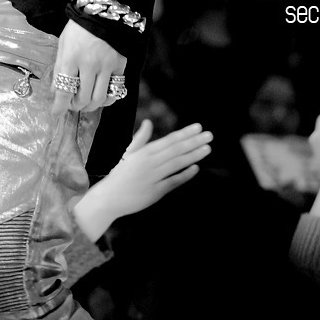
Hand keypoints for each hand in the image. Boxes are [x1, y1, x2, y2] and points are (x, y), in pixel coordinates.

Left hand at [51, 20, 126, 115]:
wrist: (103, 12)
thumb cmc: (78, 28)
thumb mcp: (63, 44)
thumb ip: (59, 68)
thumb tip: (54, 91)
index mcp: (71, 58)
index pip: (64, 91)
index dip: (59, 107)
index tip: (56, 113)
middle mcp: (89, 64)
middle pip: (83, 99)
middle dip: (75, 107)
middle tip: (71, 105)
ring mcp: (107, 65)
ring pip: (100, 99)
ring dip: (90, 106)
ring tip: (85, 103)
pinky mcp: (120, 65)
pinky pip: (115, 90)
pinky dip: (107, 98)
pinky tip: (101, 96)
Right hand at [73, 119, 212, 240]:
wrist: (110, 197)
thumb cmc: (121, 173)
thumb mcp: (129, 152)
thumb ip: (141, 138)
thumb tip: (148, 122)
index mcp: (144, 152)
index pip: (169, 140)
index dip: (185, 133)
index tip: (198, 127)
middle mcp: (150, 163)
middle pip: (176, 150)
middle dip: (194, 142)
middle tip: (209, 135)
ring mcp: (154, 178)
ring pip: (177, 164)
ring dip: (193, 155)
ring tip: (207, 149)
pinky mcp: (156, 192)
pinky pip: (173, 181)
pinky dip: (185, 174)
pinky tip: (196, 168)